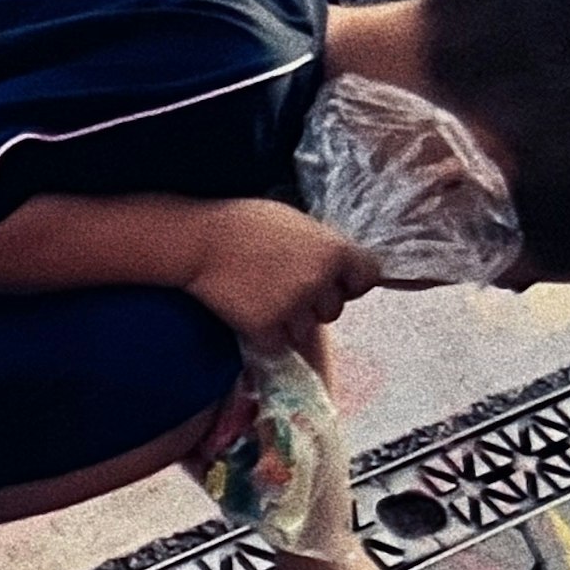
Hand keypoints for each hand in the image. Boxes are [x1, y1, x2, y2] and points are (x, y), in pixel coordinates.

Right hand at [182, 200, 382, 355]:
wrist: (202, 241)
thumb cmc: (247, 224)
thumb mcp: (300, 225)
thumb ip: (324, 249)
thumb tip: (337, 272)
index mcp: (336, 250)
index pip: (367, 279)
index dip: (350, 283)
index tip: (333, 283)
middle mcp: (320, 280)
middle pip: (334, 310)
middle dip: (314, 304)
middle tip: (285, 290)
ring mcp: (293, 306)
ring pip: (306, 331)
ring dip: (290, 323)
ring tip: (265, 302)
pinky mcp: (265, 326)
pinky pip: (277, 344)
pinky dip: (265, 336)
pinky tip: (250, 314)